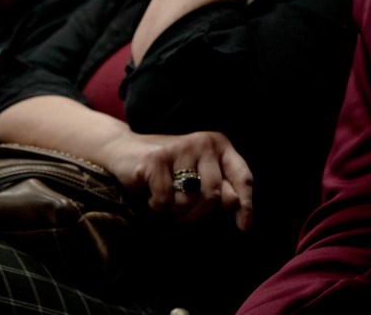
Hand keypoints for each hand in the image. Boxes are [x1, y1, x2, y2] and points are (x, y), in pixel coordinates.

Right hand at [101, 130, 253, 230]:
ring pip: (189, 201)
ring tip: (166, 197)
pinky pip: (165, 200)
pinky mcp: (157, 159)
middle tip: (180, 211)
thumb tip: (235, 203)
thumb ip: (218, 188)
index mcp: (219, 145)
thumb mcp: (197, 177)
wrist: (124, 150)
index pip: (243, 177)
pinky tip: (151, 194)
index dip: (246, 204)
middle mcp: (204, 143)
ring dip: (175, 211)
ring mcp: (180, 149)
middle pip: (214, 195)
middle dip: (197, 213)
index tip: (244, 228)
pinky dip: (157, 206)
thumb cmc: (168, 170)